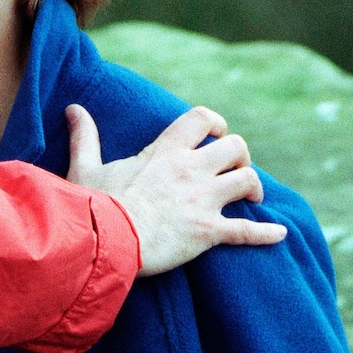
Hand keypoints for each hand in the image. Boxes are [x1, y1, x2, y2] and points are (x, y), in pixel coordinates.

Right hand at [66, 104, 286, 274]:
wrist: (105, 242)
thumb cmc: (93, 205)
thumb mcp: (84, 167)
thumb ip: (84, 137)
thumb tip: (73, 110)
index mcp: (165, 151)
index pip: (201, 119)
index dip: (215, 124)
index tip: (216, 134)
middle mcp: (190, 170)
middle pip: (236, 148)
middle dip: (240, 156)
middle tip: (234, 168)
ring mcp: (203, 201)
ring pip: (248, 182)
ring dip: (254, 189)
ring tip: (252, 198)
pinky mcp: (208, 233)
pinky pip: (248, 231)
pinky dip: (267, 233)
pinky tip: (279, 233)